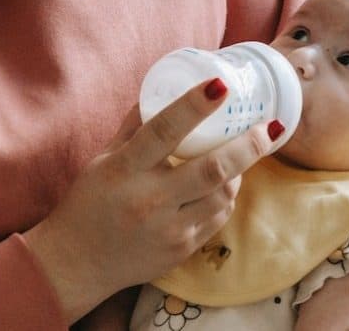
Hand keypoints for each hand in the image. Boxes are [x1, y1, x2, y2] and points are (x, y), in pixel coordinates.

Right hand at [23, 78, 281, 324]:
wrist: (78, 263)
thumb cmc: (90, 202)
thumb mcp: (104, 158)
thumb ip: (135, 125)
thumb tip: (163, 86)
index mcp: (124, 169)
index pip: (163, 131)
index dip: (194, 106)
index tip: (221, 86)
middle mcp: (148, 200)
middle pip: (212, 170)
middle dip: (248, 146)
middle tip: (270, 127)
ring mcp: (168, 229)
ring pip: (223, 196)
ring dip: (240, 171)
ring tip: (246, 152)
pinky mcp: (181, 250)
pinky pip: (217, 218)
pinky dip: (226, 197)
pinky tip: (225, 183)